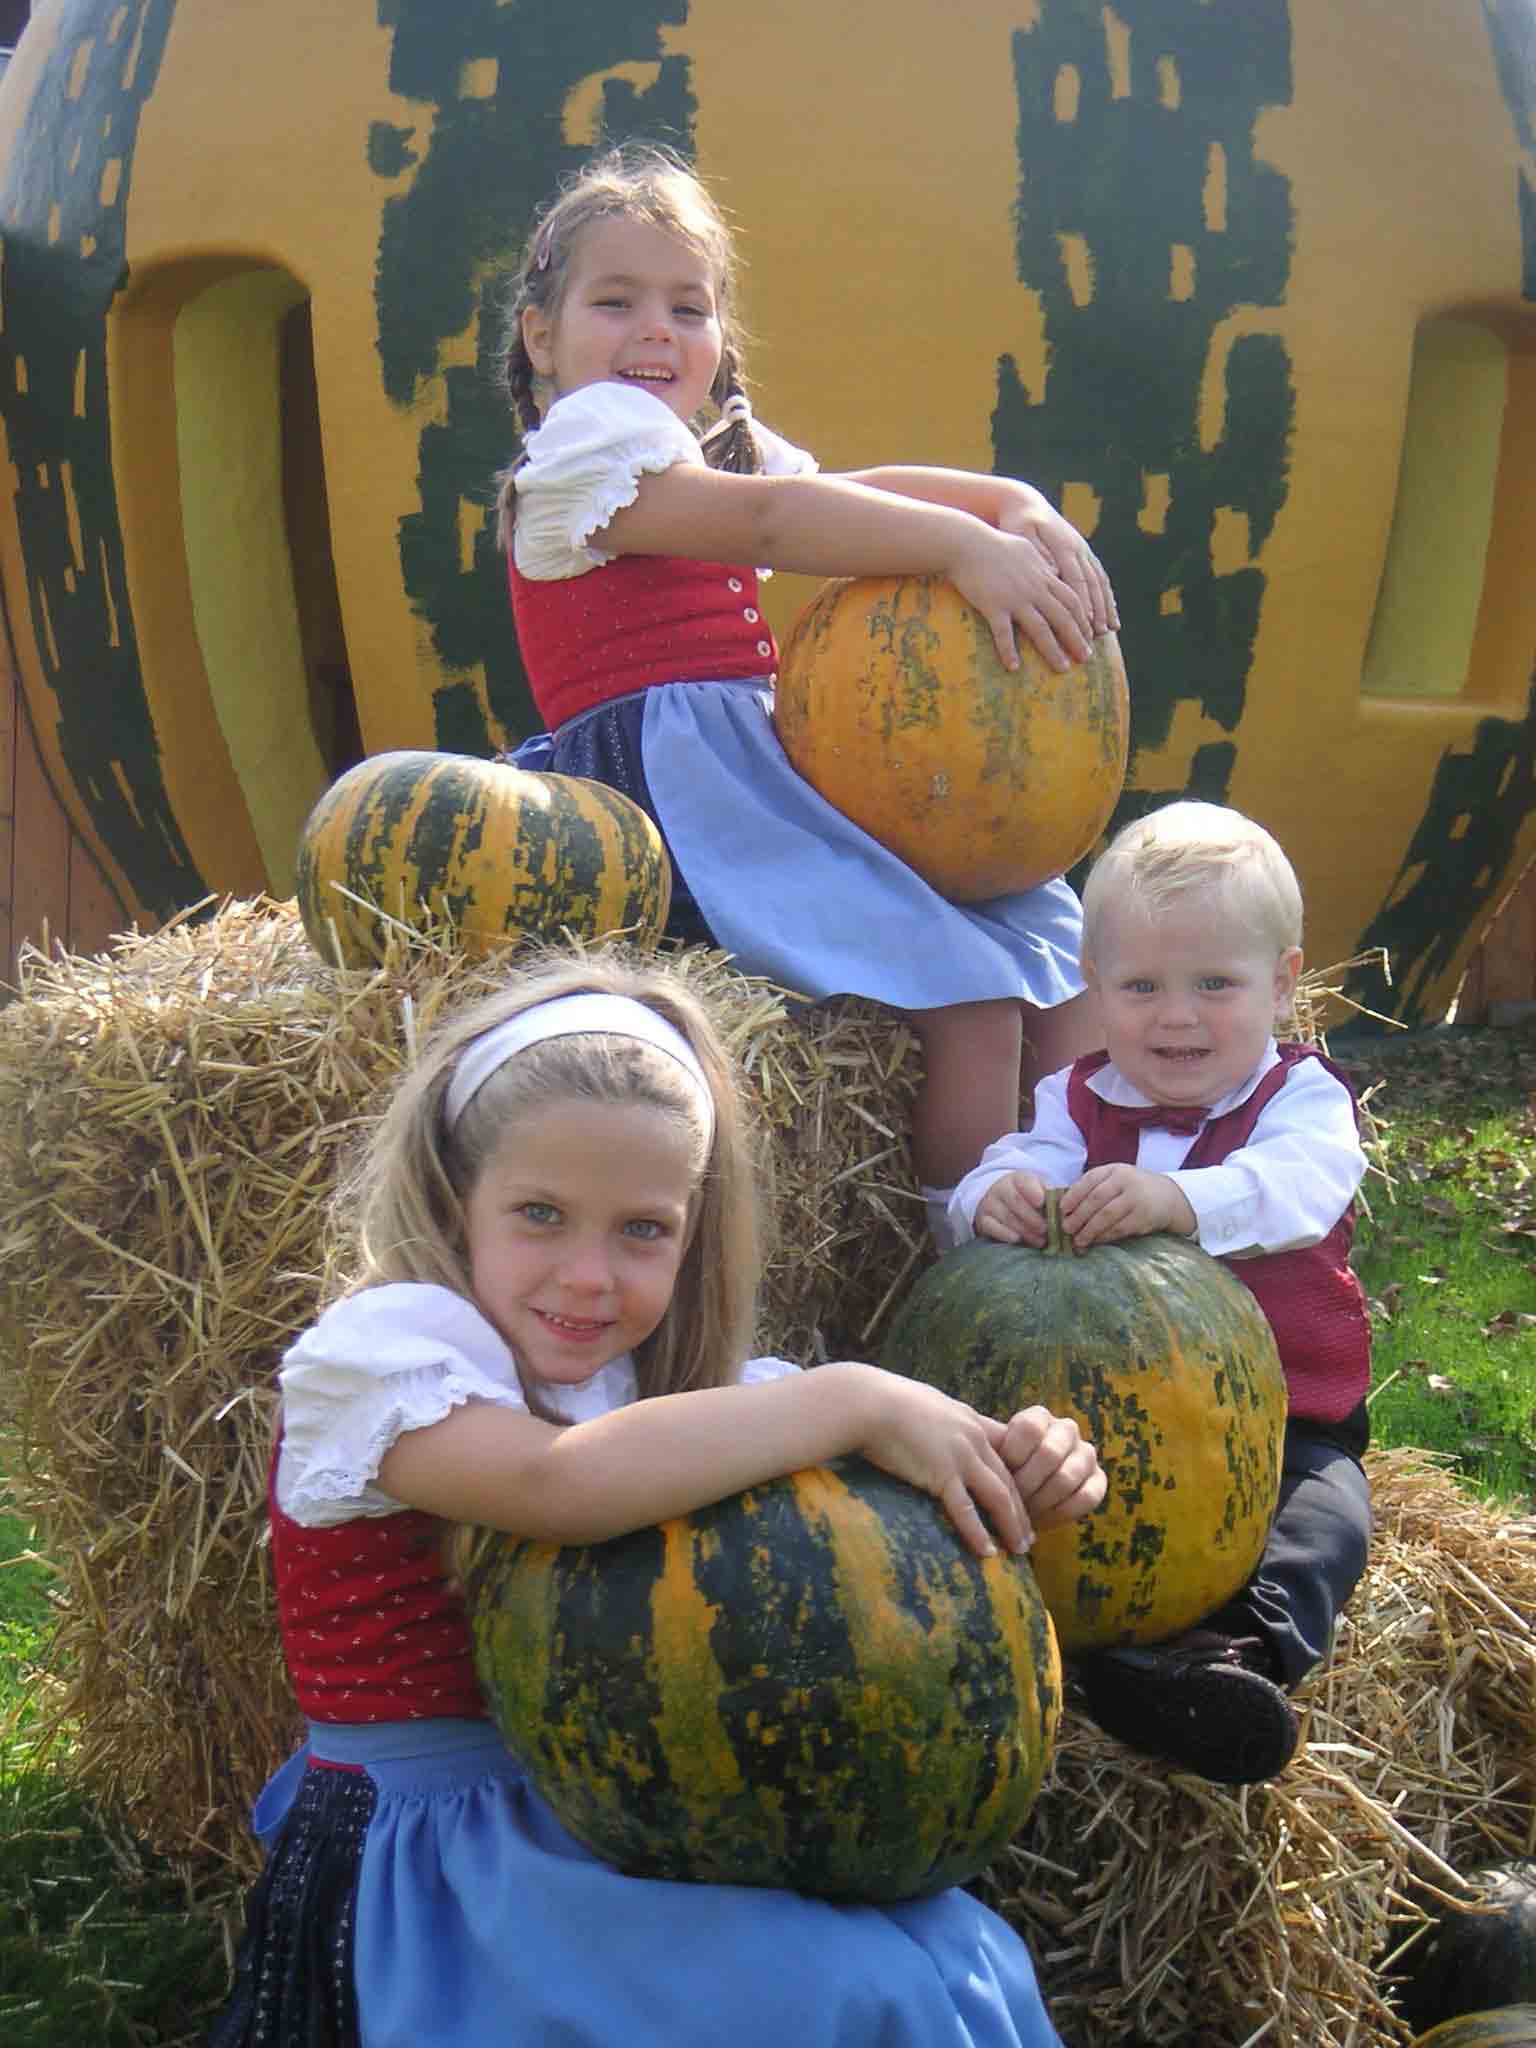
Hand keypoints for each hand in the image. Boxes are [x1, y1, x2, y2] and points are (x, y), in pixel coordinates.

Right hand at [841, 1367, 1029, 1558]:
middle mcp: (973, 1438)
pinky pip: (966, 1509)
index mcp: (970, 1420)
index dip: (1019, 1478)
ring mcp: (960, 1456)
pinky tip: (987, 1551)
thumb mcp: (927, 1404)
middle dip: (1022, 1511)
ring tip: (1019, 1550)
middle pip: (1008, 1479)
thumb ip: (942, 1421)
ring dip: (1012, 1525)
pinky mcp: (941, 1473)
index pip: (1007, 1453)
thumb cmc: (885, 1401)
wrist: (866, 1402)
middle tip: (1029, 1536)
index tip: (1026, 1501)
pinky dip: (978, 1532)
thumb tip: (937, 1433)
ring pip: (998, 1496)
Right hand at [948, 525, 1093, 673]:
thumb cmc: (993, 544)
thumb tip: (1053, 570)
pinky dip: (1009, 651)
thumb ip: (1042, 562)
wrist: (966, 543)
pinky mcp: (994, 606)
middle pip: (1063, 617)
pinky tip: (1013, 667)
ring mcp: (1015, 598)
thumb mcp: (1026, 548)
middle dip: (1077, 639)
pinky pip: (1004, 634)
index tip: (1090, 635)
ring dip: (1053, 650)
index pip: (1072, 600)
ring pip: (1041, 629)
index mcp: (1043, 575)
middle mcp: (1034, 589)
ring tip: (1063, 668)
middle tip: (1087, 657)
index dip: (1083, 619)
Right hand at [974, 1170, 1048, 1245]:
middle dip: (1033, 1218)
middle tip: (1046, 1230)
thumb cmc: (1025, 1197)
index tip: (1041, 1202)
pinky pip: (993, 1228)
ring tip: (1040, 1240)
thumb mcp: (1036, 1190)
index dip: (1033, 1191)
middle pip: (1016, 1202)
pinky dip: (1006, 1235)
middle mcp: (1001, 1188)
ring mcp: (990, 1204)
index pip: (1024, 1181)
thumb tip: (1063, 1206)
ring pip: (1007, 1217)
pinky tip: (1018, 1239)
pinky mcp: (983, 1220)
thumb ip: (1049, 1195)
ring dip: (1025, 1231)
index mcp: (1017, 1178)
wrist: (998, 1201)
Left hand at [996, 487, 1118, 639]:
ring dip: (1106, 606)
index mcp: (1063, 545)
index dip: (1083, 602)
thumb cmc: (1018, 523)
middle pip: (1092, 583)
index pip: (1077, 578)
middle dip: (1097, 610)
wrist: (1026, 504)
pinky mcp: (1083, 553)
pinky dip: (1106, 596)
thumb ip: (1037, 554)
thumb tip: (1054, 574)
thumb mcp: (1021, 535)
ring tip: (1109, 629)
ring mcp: (1083, 550)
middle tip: (1098, 634)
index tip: (1087, 623)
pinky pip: (1099, 576)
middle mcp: (1078, 548)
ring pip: (1099, 581)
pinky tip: (1110, 613)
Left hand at [1000, 1406, 1105, 1536]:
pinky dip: (1062, 1512)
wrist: (1024, 1494)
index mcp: (1039, 1417)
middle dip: (1026, 1483)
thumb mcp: (990, 1455)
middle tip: (1011, 1501)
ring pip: (1067, 1477)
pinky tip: (1044, 1519)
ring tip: (1024, 1513)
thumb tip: (972, 1443)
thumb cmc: (1001, 1472)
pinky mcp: (1099, 1479)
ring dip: (1042, 1500)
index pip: (1030, 1428)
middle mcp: (1066, 1429)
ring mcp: (1086, 1453)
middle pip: (1049, 1454)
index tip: (999, 1474)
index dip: (1012, 1455)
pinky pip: (1087, 1497)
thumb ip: (987, 1446)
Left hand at [1058, 1165, 1197, 1248]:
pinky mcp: (1144, 1218)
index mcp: (1114, 1170)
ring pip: (1107, 1216)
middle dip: (1078, 1216)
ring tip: (1078, 1240)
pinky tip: (1095, 1241)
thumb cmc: (1132, 1189)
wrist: (1168, 1197)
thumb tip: (1065, 1209)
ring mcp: (1136, 1199)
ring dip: (1089, 1230)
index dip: (1073, 1196)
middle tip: (1066, 1229)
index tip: (1061, 1210)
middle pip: (1096, 1200)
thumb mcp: (1115, 1179)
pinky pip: (1119, 1229)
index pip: (1089, 1181)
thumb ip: (1094, 1188)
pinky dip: (1104, 1237)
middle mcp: (1126, 1181)